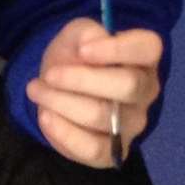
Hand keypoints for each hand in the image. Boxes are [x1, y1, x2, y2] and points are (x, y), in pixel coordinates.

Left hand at [26, 18, 162, 168]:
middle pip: (128, 85)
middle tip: (49, 74)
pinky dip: (65, 134)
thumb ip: (86, 33)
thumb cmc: (77, 54)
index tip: (83, 50)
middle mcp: (146, 91)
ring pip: (103, 117)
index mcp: (144, 56)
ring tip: (36, 90)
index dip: (117, 48)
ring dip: (62, 103)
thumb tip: (89, 46)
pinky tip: (46, 117)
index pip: (148, 48)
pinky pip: (94, 150)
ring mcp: (133, 123)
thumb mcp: (78, 33)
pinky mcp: (114, 150)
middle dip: (81, 79)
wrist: (61, 83)